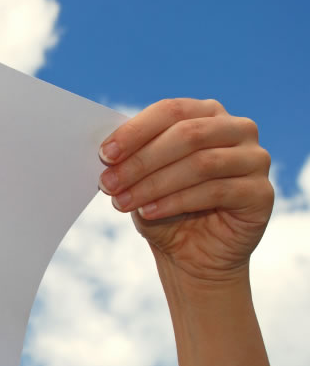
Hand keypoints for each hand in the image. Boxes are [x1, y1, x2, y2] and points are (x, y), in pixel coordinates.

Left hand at [97, 98, 273, 283]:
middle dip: (141, 161)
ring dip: (154, 184)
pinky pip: (216, 191)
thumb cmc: (164, 208)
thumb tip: (106, 151)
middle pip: (186, 134)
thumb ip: (130, 159)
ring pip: (201, 163)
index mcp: (206, 114)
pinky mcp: (261, 192)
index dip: (135, 132)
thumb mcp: (141, 180)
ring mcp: (255, 159)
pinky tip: (150, 212)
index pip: (170, 111)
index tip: (104, 155)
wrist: (193, 254)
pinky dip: (176, 202)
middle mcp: (237, 129)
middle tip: (109, 184)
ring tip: (122, 203)